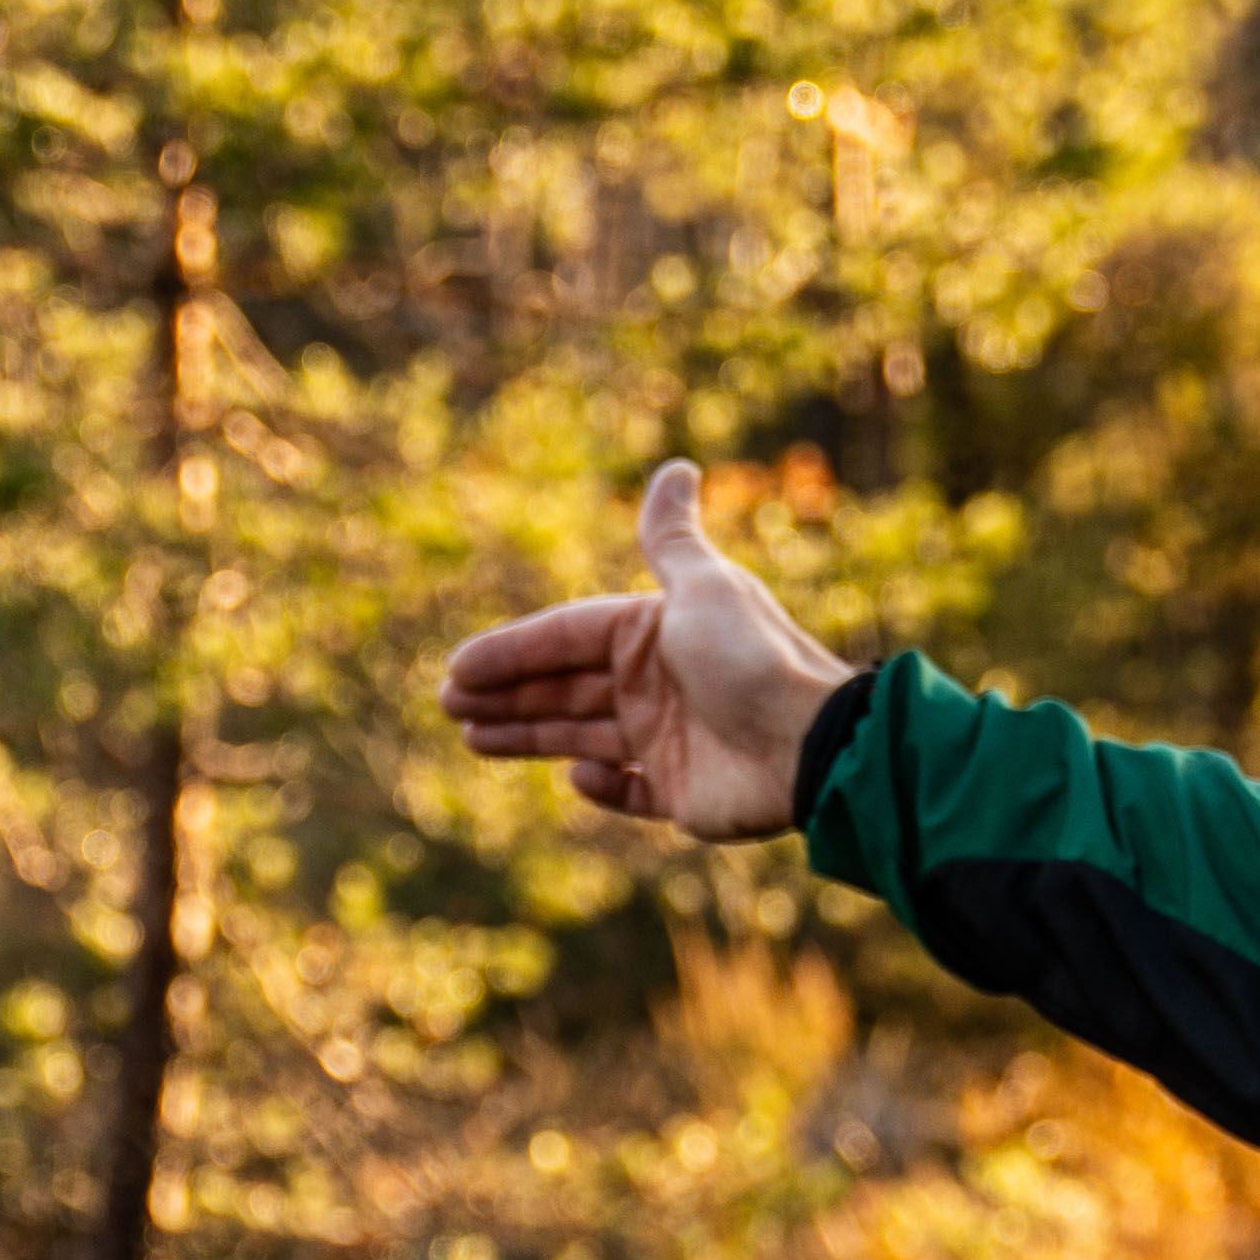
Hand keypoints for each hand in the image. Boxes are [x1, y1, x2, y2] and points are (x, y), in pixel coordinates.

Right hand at [442, 459, 853, 839]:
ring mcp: (669, 739)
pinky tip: (576, 775)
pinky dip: (601, 785)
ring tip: (472, 739)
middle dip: (505, 695)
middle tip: (449, 706)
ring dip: (528, 735)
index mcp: (653, 632)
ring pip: (580, 736)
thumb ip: (673, 537)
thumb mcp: (705, 587)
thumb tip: (677, 466)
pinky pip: (630, 790)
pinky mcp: (682, 794)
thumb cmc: (752, 659)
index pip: (565, 638)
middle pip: (564, 687)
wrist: (810, 744)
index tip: (456, 670)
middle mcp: (657, 683)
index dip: (510, 652)